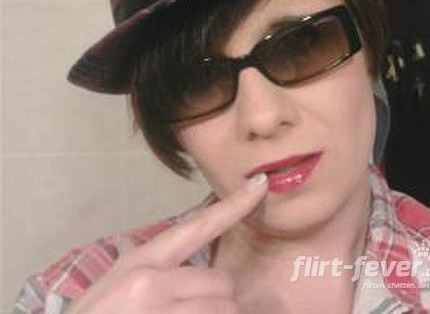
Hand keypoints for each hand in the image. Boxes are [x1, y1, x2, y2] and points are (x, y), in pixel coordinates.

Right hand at [68, 173, 267, 312]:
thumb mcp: (113, 283)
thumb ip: (142, 263)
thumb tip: (153, 245)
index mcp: (141, 262)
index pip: (197, 226)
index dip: (233, 205)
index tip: (261, 184)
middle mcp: (152, 284)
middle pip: (222, 283)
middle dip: (219, 301)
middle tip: (196, 310)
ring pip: (225, 312)